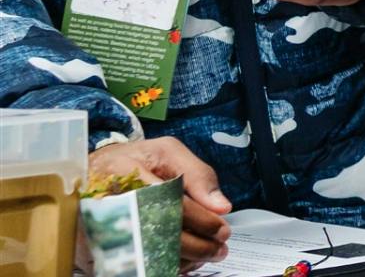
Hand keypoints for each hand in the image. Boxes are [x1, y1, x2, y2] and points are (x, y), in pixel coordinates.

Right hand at [89, 137, 230, 268]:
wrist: (90, 172)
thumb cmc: (133, 161)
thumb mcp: (167, 152)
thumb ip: (198, 175)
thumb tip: (221, 206)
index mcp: (125, 174)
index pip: (168, 203)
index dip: (199, 219)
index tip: (221, 229)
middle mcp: (107, 204)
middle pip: (157, 234)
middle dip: (195, 245)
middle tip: (218, 249)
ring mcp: (98, 230)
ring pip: (147, 254)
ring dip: (182, 259)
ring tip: (205, 255)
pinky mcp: (97, 249)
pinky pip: (136, 264)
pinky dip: (163, 264)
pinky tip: (181, 259)